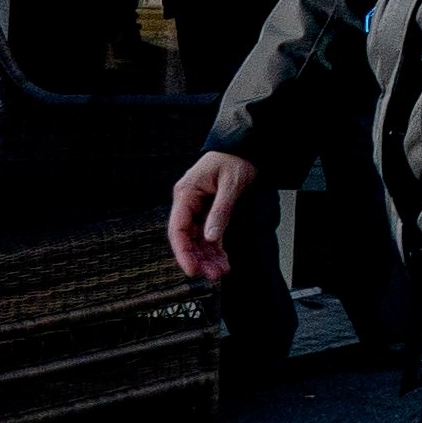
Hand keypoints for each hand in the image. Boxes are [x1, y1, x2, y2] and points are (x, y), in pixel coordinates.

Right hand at [165, 149, 259, 282]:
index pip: (177, 228)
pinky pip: (208, 233)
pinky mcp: (207, 211)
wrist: (244, 147)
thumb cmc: (235, 159)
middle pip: (186, 237)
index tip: (192, 269)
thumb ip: (220, 211)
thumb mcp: (231, 185)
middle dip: (199, 258)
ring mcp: (197, 207)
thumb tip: (210, 238)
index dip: (183, 251)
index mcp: (186, 193)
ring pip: (198, 238)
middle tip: (213, 275)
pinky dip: (215, 248)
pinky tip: (222, 261)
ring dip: (208, 256)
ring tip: (220, 272)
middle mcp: (187, 202)